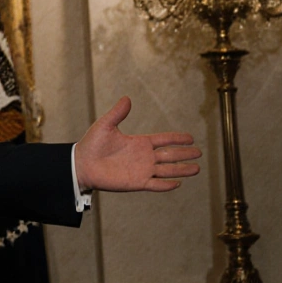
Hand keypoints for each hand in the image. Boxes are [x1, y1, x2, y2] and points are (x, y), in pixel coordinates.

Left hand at [74, 96, 200, 192]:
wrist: (82, 164)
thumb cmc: (92, 144)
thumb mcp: (105, 125)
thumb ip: (118, 113)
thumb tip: (127, 98)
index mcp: (139, 142)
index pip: (163, 140)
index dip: (177, 138)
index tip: (191, 138)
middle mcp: (144, 157)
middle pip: (170, 155)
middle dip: (185, 154)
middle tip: (199, 153)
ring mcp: (142, 170)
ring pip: (167, 170)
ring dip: (181, 170)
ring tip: (196, 168)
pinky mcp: (136, 182)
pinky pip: (155, 184)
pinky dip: (166, 185)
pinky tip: (178, 183)